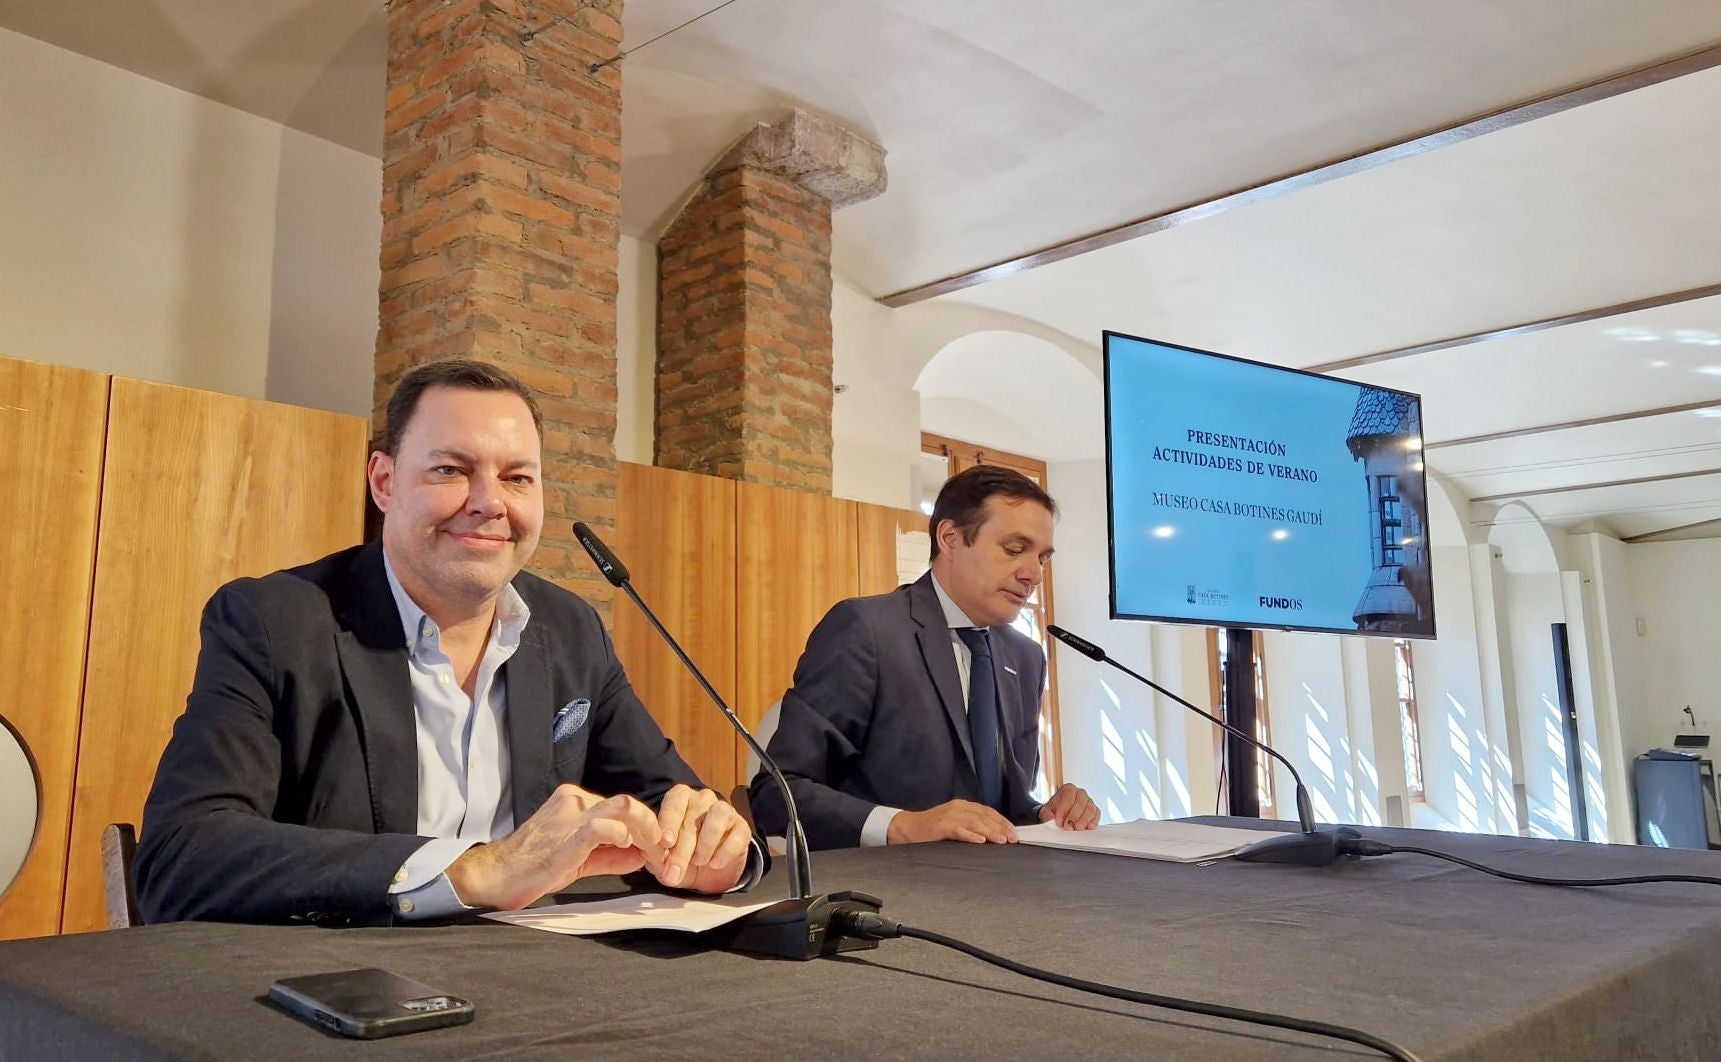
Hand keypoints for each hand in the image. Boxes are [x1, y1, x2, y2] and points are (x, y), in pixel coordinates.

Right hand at [446, 783, 660, 909]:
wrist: (496, 875)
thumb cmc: (532, 867)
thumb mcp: (579, 859)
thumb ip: (610, 855)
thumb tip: (641, 856)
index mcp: (575, 801)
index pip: (623, 808)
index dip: (647, 829)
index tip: (661, 851)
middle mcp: (574, 801)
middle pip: (629, 804)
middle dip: (655, 829)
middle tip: (666, 853)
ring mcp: (570, 816)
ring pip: (624, 807)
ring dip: (648, 829)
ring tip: (656, 851)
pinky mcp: (566, 836)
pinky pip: (603, 826)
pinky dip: (624, 835)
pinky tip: (629, 847)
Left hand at [650, 784, 752, 893]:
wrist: (708, 873)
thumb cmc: (681, 858)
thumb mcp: (663, 859)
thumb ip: (655, 853)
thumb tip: (652, 852)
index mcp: (680, 799)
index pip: (674, 800)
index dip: (669, 820)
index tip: (665, 842)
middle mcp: (703, 800)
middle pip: (693, 817)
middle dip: (682, 849)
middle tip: (674, 872)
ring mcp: (725, 811)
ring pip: (718, 814)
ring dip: (706, 842)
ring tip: (698, 862)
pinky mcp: (742, 828)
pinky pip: (737, 834)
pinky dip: (725, 851)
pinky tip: (715, 864)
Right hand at [887, 800, 1016, 844]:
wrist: (907, 828)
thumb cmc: (932, 829)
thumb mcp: (954, 822)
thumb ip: (970, 824)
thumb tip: (992, 835)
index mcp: (962, 806)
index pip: (988, 812)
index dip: (1002, 822)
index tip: (1014, 833)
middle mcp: (958, 808)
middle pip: (984, 817)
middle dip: (1001, 828)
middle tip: (1013, 839)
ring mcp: (949, 816)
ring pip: (975, 823)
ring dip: (990, 832)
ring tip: (1002, 841)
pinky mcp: (941, 826)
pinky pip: (959, 830)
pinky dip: (970, 835)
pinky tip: (980, 841)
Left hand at [1037, 783, 1099, 829]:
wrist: (1058, 816)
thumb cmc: (1054, 812)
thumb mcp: (1047, 812)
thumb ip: (1048, 815)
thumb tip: (1052, 820)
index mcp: (1068, 789)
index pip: (1068, 796)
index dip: (1064, 809)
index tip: (1059, 821)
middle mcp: (1080, 793)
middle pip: (1080, 802)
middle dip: (1074, 816)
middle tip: (1068, 826)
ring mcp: (1089, 802)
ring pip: (1090, 809)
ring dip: (1083, 820)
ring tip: (1077, 828)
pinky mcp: (1095, 811)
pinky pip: (1096, 815)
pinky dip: (1093, 822)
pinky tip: (1087, 827)